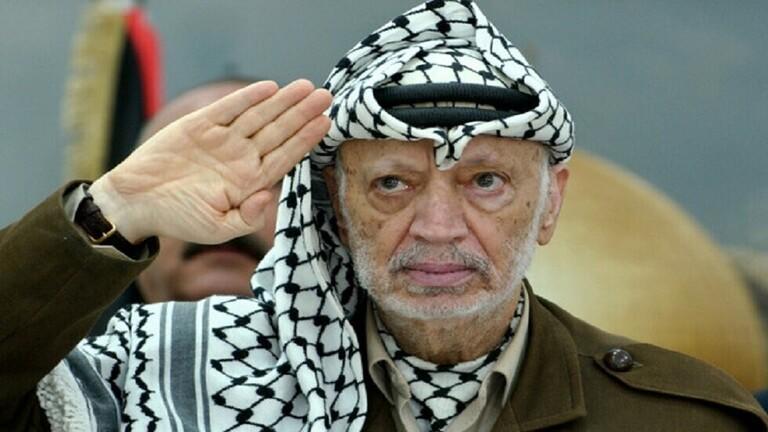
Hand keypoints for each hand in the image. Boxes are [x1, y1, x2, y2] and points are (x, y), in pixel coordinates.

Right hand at [89, 79, 330, 243]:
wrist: (136, 202)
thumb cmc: (178, 219)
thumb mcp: (217, 228)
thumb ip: (248, 217)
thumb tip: (269, 196)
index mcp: (249, 181)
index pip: (285, 156)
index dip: (306, 139)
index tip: (326, 123)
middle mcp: (240, 157)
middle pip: (278, 131)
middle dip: (302, 113)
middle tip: (326, 95)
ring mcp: (222, 139)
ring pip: (259, 116)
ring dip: (282, 101)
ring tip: (305, 86)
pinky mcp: (199, 125)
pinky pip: (228, 108)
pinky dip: (247, 98)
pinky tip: (269, 88)